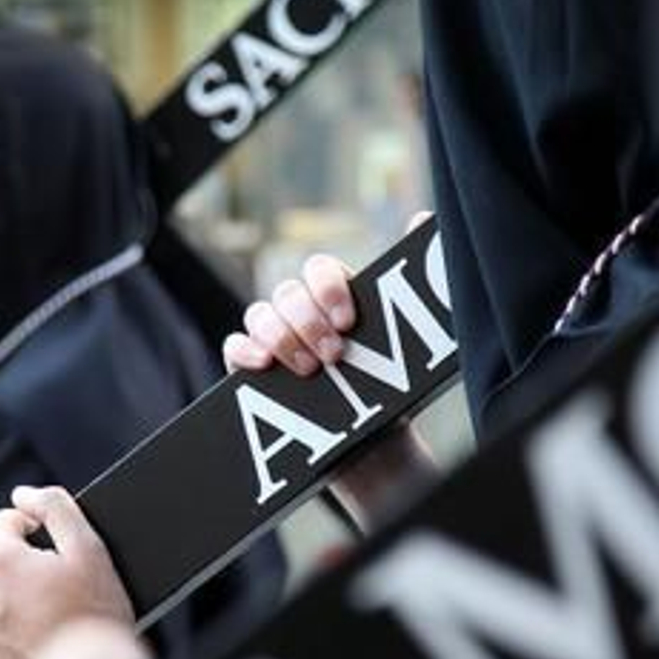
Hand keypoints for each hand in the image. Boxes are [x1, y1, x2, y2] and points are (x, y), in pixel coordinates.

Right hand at [220, 211, 432, 377]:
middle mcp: (301, 312)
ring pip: (259, 315)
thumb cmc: (391, 385)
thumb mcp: (408, 337)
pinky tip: (263, 363)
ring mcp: (275, 338)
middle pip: (288, 293)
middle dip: (307, 322)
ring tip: (309, 370)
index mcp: (335, 296)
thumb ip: (411, 281)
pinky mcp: (255, 368)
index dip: (328, 288)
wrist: (377, 443)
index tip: (347, 321)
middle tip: (334, 355)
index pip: (320, 269)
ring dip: (280, 338)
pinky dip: (244, 350)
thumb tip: (423, 216)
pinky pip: (235, 346)